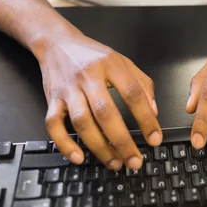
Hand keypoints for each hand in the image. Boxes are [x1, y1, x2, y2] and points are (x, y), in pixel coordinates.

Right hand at [38, 30, 161, 169]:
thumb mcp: (122, 61)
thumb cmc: (93, 55)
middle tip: (134, 160)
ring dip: (98, 147)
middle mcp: (89, 76)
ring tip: (114, 162)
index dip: (146, 118)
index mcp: (111, 64)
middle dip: (122, 141)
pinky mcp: (52, 99)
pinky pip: (53, 125)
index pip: (132, 93)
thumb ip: (141, 83)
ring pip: (82, 122)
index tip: (154, 139)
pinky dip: (65, 144)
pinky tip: (79, 157)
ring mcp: (68, 89)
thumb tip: (153, 112)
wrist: (57, 44)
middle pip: (105, 112)